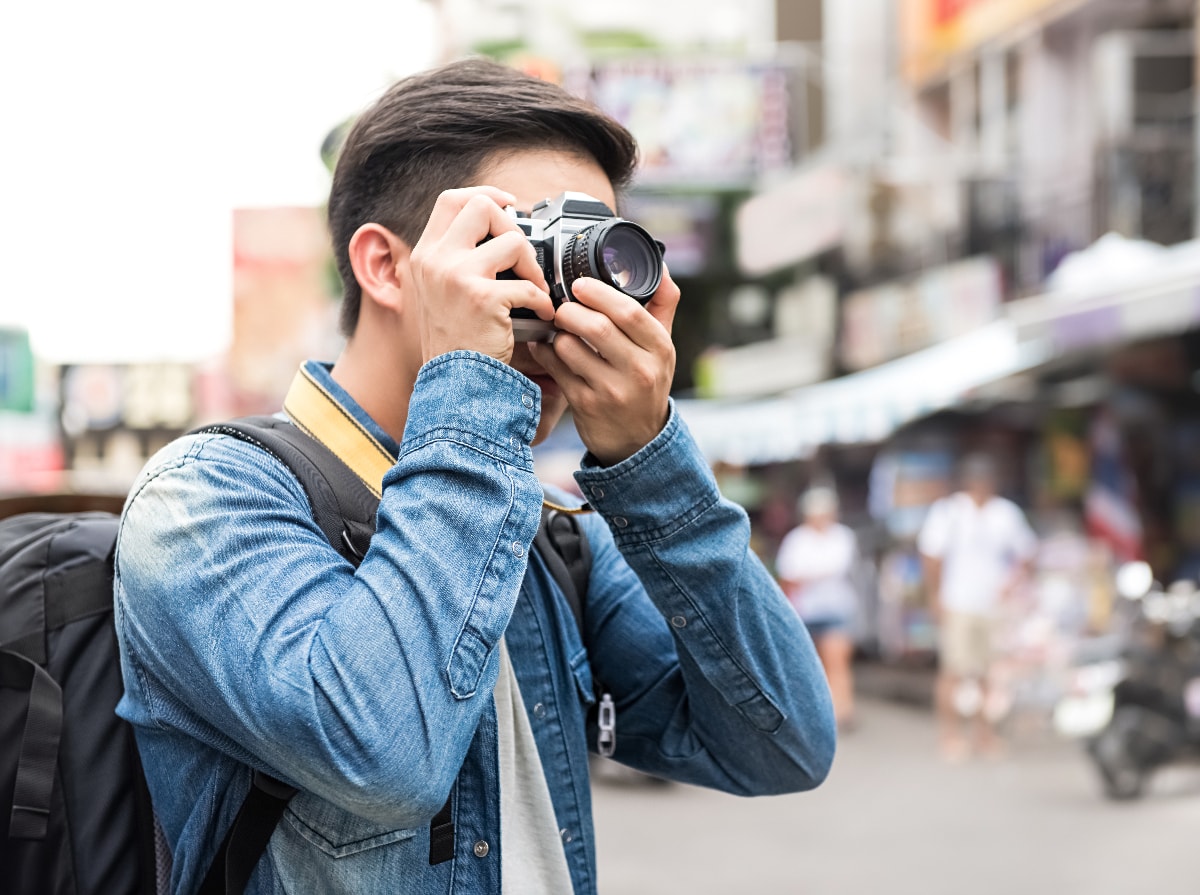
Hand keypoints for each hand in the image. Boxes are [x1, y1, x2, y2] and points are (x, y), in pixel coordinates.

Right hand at [408, 187, 553, 363]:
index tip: (508, 206)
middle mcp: (436, 260)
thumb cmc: (454, 344)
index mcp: (425, 255)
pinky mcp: (483, 298)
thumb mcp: (440, 293)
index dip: (484, 194)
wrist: (452, 384)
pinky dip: (542, 301)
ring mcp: (457, 276)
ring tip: (536, 288)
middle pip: (481, 206)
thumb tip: (496, 232)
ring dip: (533, 266)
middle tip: (523, 254)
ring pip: (512, 241)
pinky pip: (528, 285)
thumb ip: (457, 260)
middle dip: (512, 225)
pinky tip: (541, 315)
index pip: (451, 200)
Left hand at [528, 267, 679, 464]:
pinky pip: (556, 369)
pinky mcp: (586, 405)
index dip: (599, 293)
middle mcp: (639, 371)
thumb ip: (662, 305)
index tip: (579, 284)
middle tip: (561, 305)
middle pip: (597, 327)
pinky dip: (545, 352)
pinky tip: (546, 346)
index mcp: (660, 348)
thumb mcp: (663, 346)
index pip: (629, 312)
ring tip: (556, 328)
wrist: (638, 440)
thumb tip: (660, 266)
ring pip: (571, 348)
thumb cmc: (647, 382)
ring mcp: (612, 391)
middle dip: (570, 310)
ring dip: (556, 332)